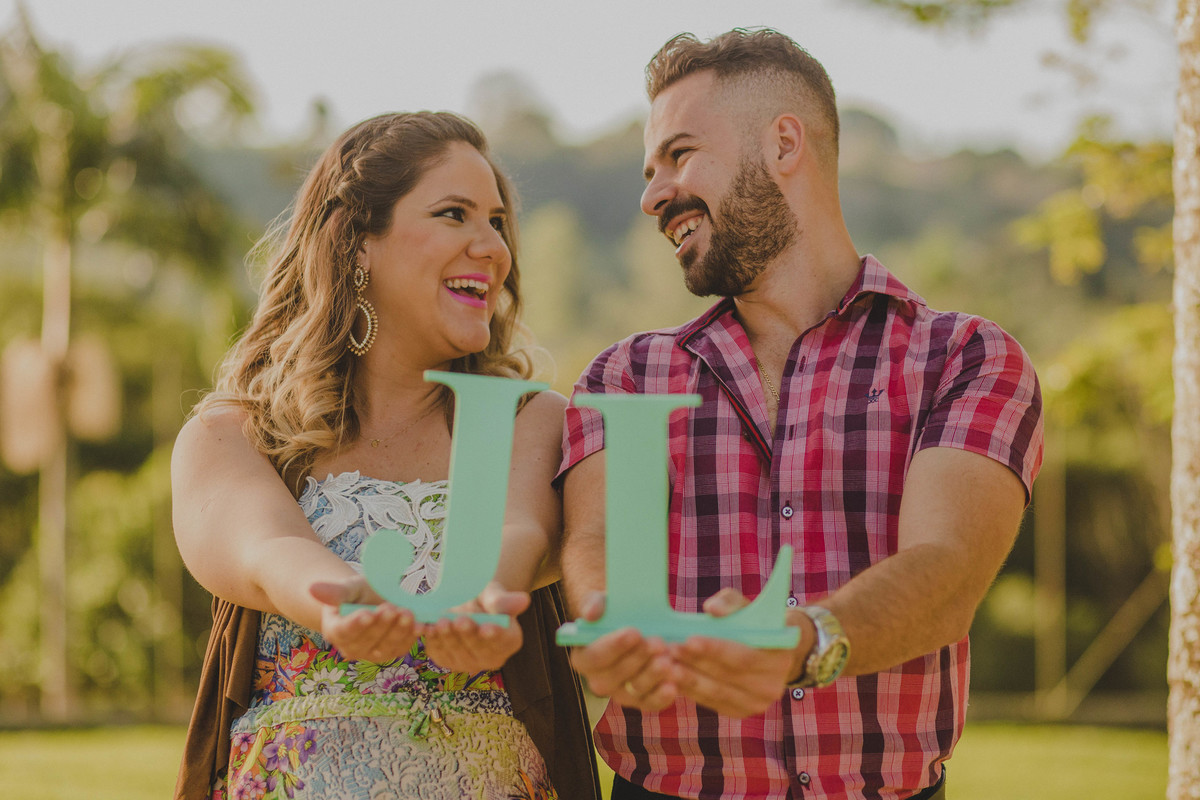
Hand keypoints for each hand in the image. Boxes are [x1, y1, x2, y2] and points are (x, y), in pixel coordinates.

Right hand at [310, 577, 419, 662]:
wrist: (372, 600)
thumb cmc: (357, 593)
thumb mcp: (348, 587)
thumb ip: (334, 591)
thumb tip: (312, 588)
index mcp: (335, 631)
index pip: (344, 631)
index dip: (355, 624)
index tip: (367, 613)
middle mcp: (352, 648)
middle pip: (367, 640)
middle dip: (381, 625)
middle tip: (392, 608)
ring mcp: (372, 653)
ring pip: (386, 647)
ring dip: (398, 631)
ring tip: (407, 613)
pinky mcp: (392, 652)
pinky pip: (402, 647)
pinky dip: (412, 636)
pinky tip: (421, 624)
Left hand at [422, 582, 528, 672]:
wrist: (465, 604)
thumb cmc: (484, 599)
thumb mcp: (493, 594)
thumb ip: (504, 600)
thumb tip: (524, 600)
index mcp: (510, 640)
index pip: (503, 640)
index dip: (494, 635)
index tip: (486, 628)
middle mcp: (491, 658)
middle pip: (479, 649)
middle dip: (467, 635)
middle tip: (459, 620)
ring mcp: (468, 663)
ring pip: (458, 654)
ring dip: (448, 639)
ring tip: (441, 622)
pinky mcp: (447, 660)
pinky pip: (439, 653)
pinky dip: (432, 641)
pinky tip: (427, 628)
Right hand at [568, 592, 679, 711]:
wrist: (634, 625)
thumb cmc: (615, 613)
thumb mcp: (603, 602)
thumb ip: (594, 604)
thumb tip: (590, 614)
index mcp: (584, 658)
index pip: (594, 657)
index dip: (614, 646)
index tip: (635, 632)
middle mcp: (598, 681)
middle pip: (614, 676)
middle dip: (638, 659)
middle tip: (658, 643)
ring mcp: (620, 693)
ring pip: (634, 690)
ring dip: (653, 676)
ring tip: (669, 662)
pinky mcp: (641, 700)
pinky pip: (650, 703)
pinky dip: (662, 696)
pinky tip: (674, 685)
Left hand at [668, 588, 804, 717]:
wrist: (772, 653)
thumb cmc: (755, 623)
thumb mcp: (748, 607)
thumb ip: (731, 602)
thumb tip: (712, 608)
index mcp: (779, 657)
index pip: (743, 657)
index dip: (715, 649)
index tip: (688, 639)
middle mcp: (771, 686)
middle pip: (726, 677)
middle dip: (694, 663)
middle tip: (667, 650)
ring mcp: (756, 703)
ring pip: (716, 693)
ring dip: (687, 680)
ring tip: (664, 665)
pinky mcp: (740, 712)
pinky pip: (712, 703)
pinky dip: (690, 691)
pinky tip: (671, 678)